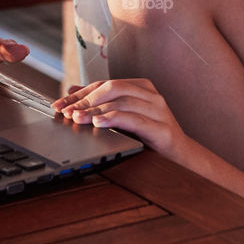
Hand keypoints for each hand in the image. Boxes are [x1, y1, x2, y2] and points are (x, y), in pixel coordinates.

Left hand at [52, 77, 188, 159]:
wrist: (183, 158)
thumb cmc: (151, 137)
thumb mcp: (125, 118)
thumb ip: (103, 104)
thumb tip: (72, 91)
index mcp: (142, 87)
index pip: (104, 84)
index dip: (80, 93)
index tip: (60, 103)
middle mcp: (151, 95)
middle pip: (112, 88)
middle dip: (85, 99)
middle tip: (66, 111)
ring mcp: (159, 110)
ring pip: (120, 102)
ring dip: (94, 111)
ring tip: (76, 119)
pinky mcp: (162, 129)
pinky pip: (133, 119)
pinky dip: (113, 119)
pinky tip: (98, 124)